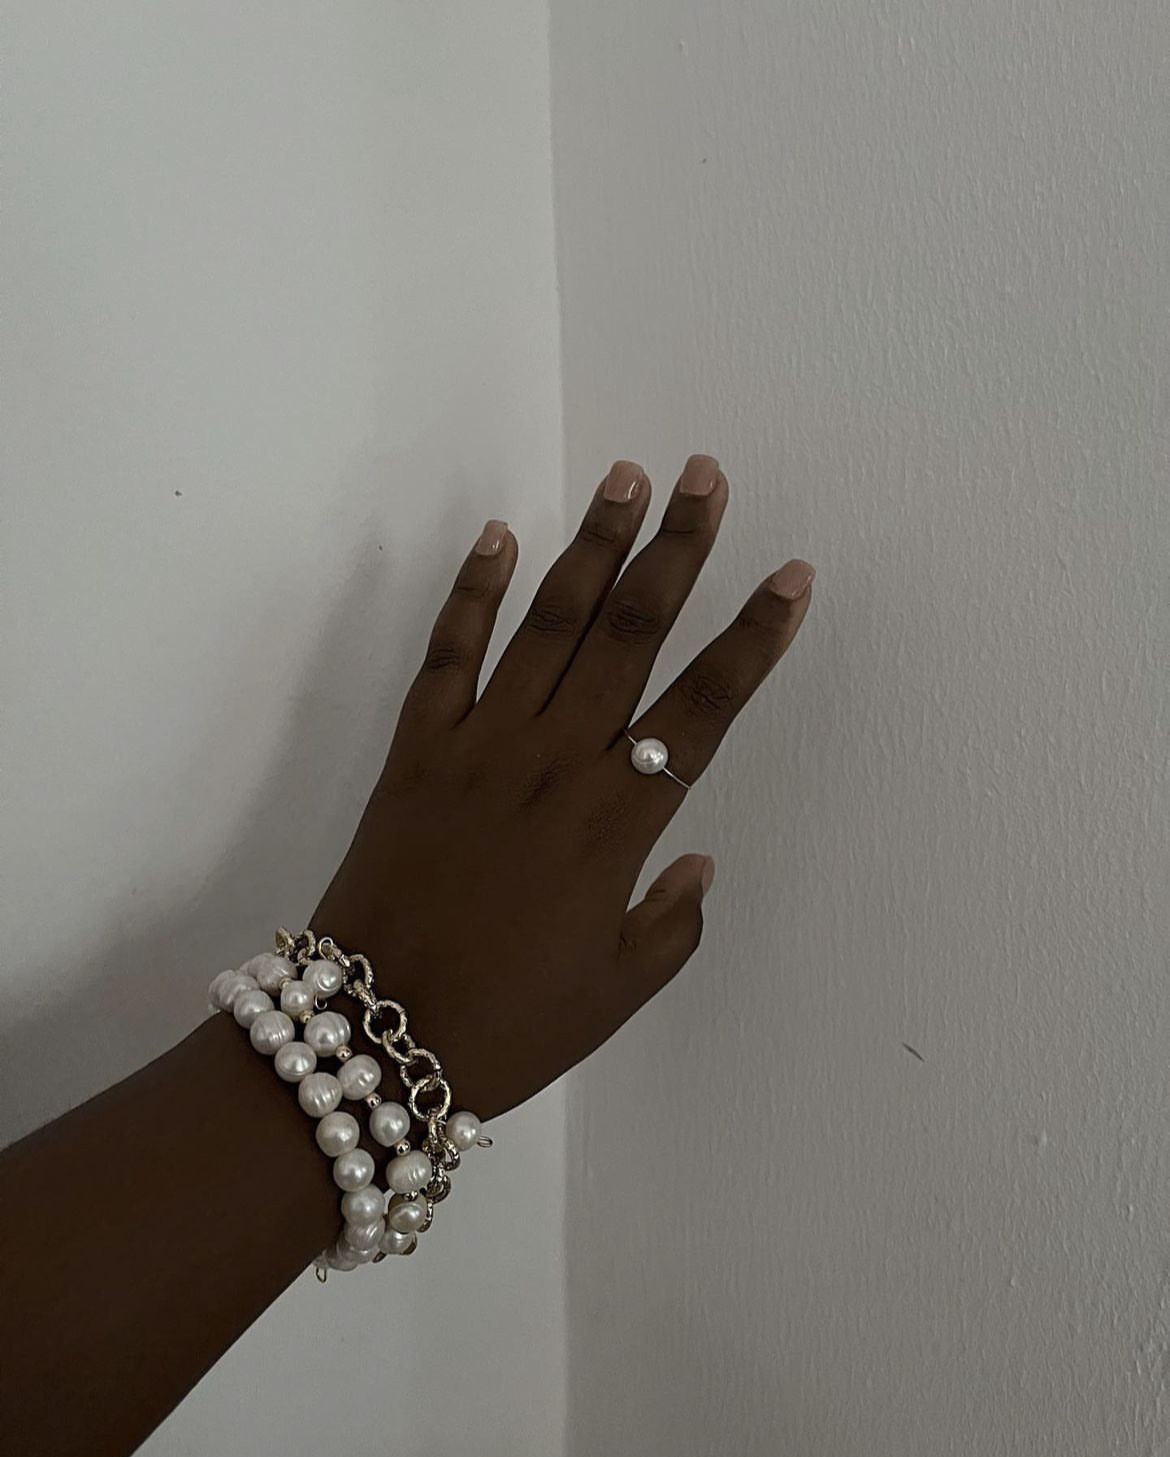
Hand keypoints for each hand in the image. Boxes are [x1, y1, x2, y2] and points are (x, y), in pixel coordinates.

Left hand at [312, 455, 813, 1121]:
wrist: (371, 1037)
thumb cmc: (507, 1026)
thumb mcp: (616, 992)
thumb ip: (671, 922)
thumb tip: (694, 859)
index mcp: (616, 823)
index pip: (704, 709)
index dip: (755, 640)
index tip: (793, 575)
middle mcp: (555, 763)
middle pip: (631, 636)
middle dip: (678, 551)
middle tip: (708, 477)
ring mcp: (480, 747)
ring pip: (548, 626)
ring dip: (593, 547)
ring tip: (627, 476)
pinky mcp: (415, 750)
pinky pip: (447, 654)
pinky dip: (472, 592)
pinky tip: (500, 536)